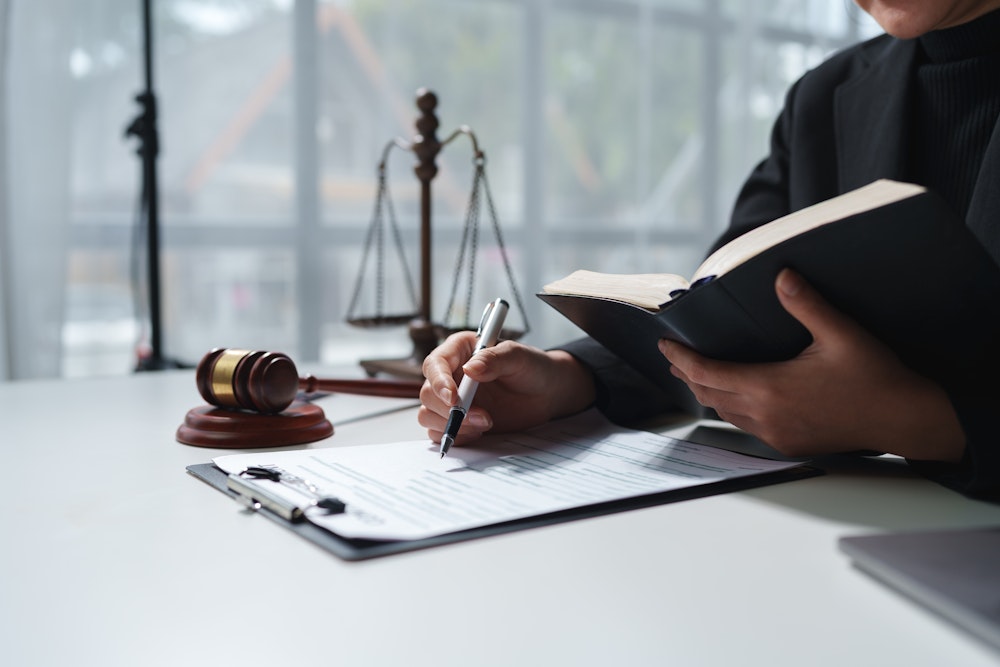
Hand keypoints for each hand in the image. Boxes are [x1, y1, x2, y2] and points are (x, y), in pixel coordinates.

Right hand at [418, 332, 595, 445]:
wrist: (546, 393)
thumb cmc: (532, 368)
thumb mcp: (519, 357)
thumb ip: (495, 359)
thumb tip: (471, 369)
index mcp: (459, 351)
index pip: (435, 364)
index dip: (439, 381)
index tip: (454, 398)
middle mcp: (450, 375)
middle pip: (428, 393)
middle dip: (450, 410)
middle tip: (483, 416)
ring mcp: (452, 400)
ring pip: (429, 415)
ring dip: (453, 425)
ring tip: (487, 422)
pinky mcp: (458, 420)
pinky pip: (440, 433)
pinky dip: (457, 436)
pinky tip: (480, 431)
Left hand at [659, 269, 964, 461]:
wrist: (904, 419)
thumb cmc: (875, 377)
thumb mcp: (842, 334)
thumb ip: (807, 305)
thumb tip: (782, 276)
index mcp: (770, 388)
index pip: (709, 374)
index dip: (682, 359)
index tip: (665, 345)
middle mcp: (766, 416)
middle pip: (709, 394)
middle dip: (687, 374)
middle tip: (673, 356)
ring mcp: (776, 433)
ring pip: (725, 413)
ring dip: (707, 392)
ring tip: (695, 374)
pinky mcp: (788, 443)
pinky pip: (746, 426)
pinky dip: (730, 408)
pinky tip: (733, 396)